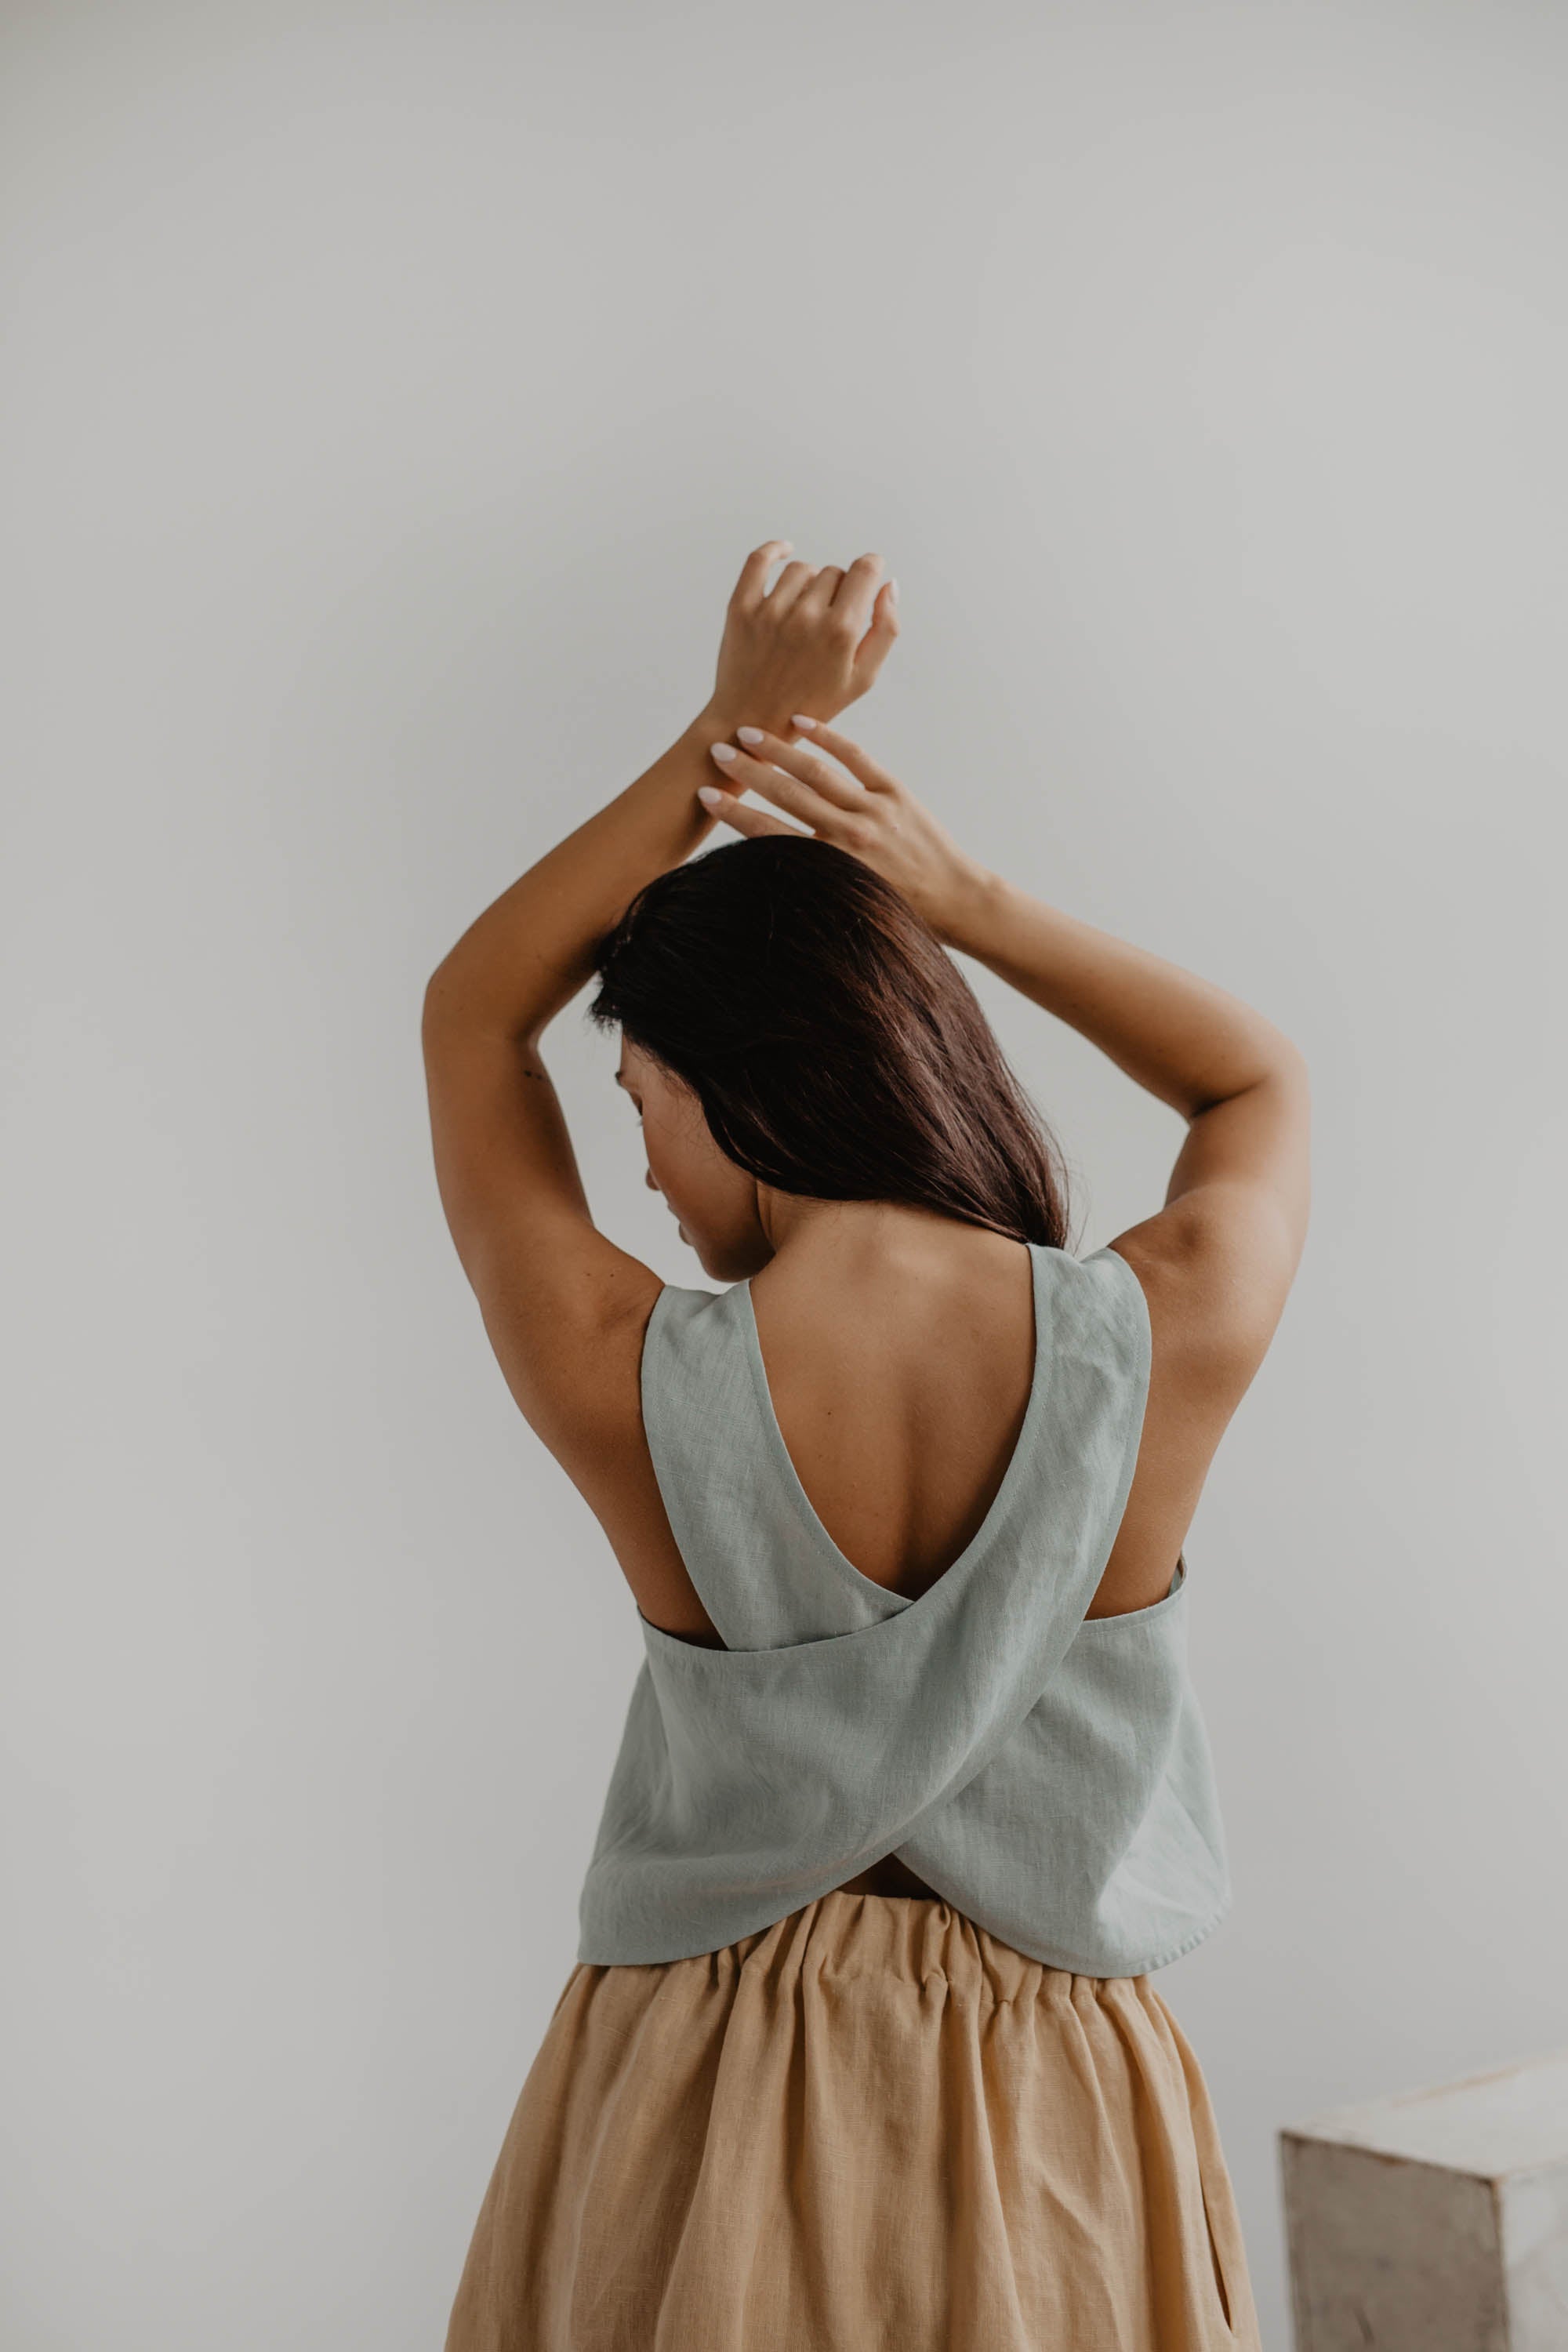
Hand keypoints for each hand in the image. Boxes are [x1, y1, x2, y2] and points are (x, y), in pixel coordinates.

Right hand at [696, 719, 992, 947]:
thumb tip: (768, 859)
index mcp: (833, 865)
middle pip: (787, 794)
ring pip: (816, 772)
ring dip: (778, 750)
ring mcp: (874, 809)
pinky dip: (827, 737)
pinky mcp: (896, 792)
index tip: (705, 796)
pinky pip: (856, 757)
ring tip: (748, 734)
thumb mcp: (847, 899)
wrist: (957, 900)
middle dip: (747, 773)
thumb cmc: (899, 909)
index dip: (733, 813)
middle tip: (718, 753)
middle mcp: (850, 835)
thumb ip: (812, 876)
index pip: (770, 833)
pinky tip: (802, 723)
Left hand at [704, 541, 898, 739]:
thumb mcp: (862, 679)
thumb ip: (885, 630)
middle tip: (828, 621)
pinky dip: (774, 550)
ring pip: (803, 569)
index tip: (868, 576)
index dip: (871, 568)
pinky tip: (785, 550)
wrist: (752, 723)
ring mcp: (770, 610)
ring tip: (805, 611)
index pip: (864, 570)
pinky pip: (759, 561)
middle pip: (834, 573)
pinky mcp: (741, 608)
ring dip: (809, 583)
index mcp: (840, 631)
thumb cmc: (812, 706)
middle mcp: (806, 616)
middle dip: (838, 590)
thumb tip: (889, 584)